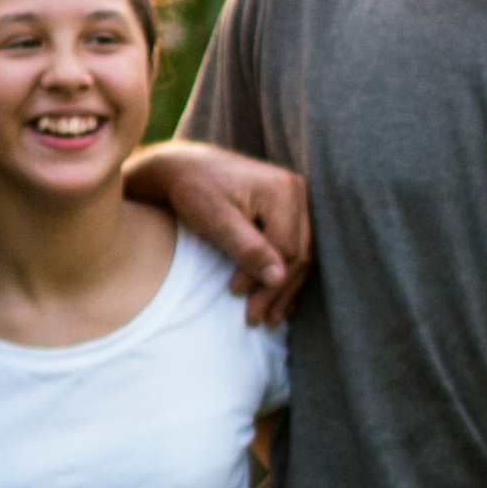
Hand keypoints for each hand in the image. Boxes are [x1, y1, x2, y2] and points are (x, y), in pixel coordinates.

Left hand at [153, 150, 311, 321]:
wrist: (184, 167)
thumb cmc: (194, 191)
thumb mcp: (216, 221)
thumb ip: (248, 248)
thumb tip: (278, 278)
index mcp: (284, 191)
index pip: (287, 248)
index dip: (266, 279)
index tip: (239, 299)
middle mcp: (298, 191)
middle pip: (299, 252)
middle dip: (278, 290)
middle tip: (258, 320)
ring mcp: (298, 198)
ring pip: (301, 252)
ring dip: (285, 287)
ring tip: (269, 317)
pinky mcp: (290, 207)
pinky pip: (297, 245)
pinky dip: (286, 272)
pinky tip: (279, 295)